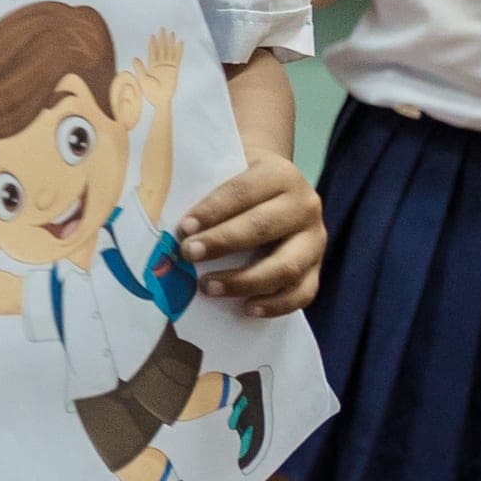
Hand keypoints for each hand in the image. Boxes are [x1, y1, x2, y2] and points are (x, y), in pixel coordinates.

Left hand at [138, 31, 184, 110]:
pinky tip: (180, 42)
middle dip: (162, 39)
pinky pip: (178, 58)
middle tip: (162, 29)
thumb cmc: (150, 92)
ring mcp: (168, 66)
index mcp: (151, 66)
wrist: (160, 100)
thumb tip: (134, 57)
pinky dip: (179, 50)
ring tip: (171, 33)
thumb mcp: (142, 79)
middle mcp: (160, 64)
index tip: (152, 35)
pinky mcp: (175, 69)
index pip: (152, 52)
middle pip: (161, 48)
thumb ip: (139, 68)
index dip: (152, 43)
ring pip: (170, 51)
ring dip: (170, 42)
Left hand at [175, 152, 322, 316]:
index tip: (184, 227)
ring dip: (245, 281)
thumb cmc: (239, 184)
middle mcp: (304, 205)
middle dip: (222, 243)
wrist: (276, 189)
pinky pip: (302, 292)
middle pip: (263, 227)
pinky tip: (247, 309)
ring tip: (208, 287)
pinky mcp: (317, 267)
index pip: (242, 192)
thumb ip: (204, 188)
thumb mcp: (226, 172)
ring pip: (286, 266)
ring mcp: (315, 239)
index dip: (212, 210)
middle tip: (188, 255)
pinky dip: (275, 304)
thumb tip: (163, 218)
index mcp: (279, 174)